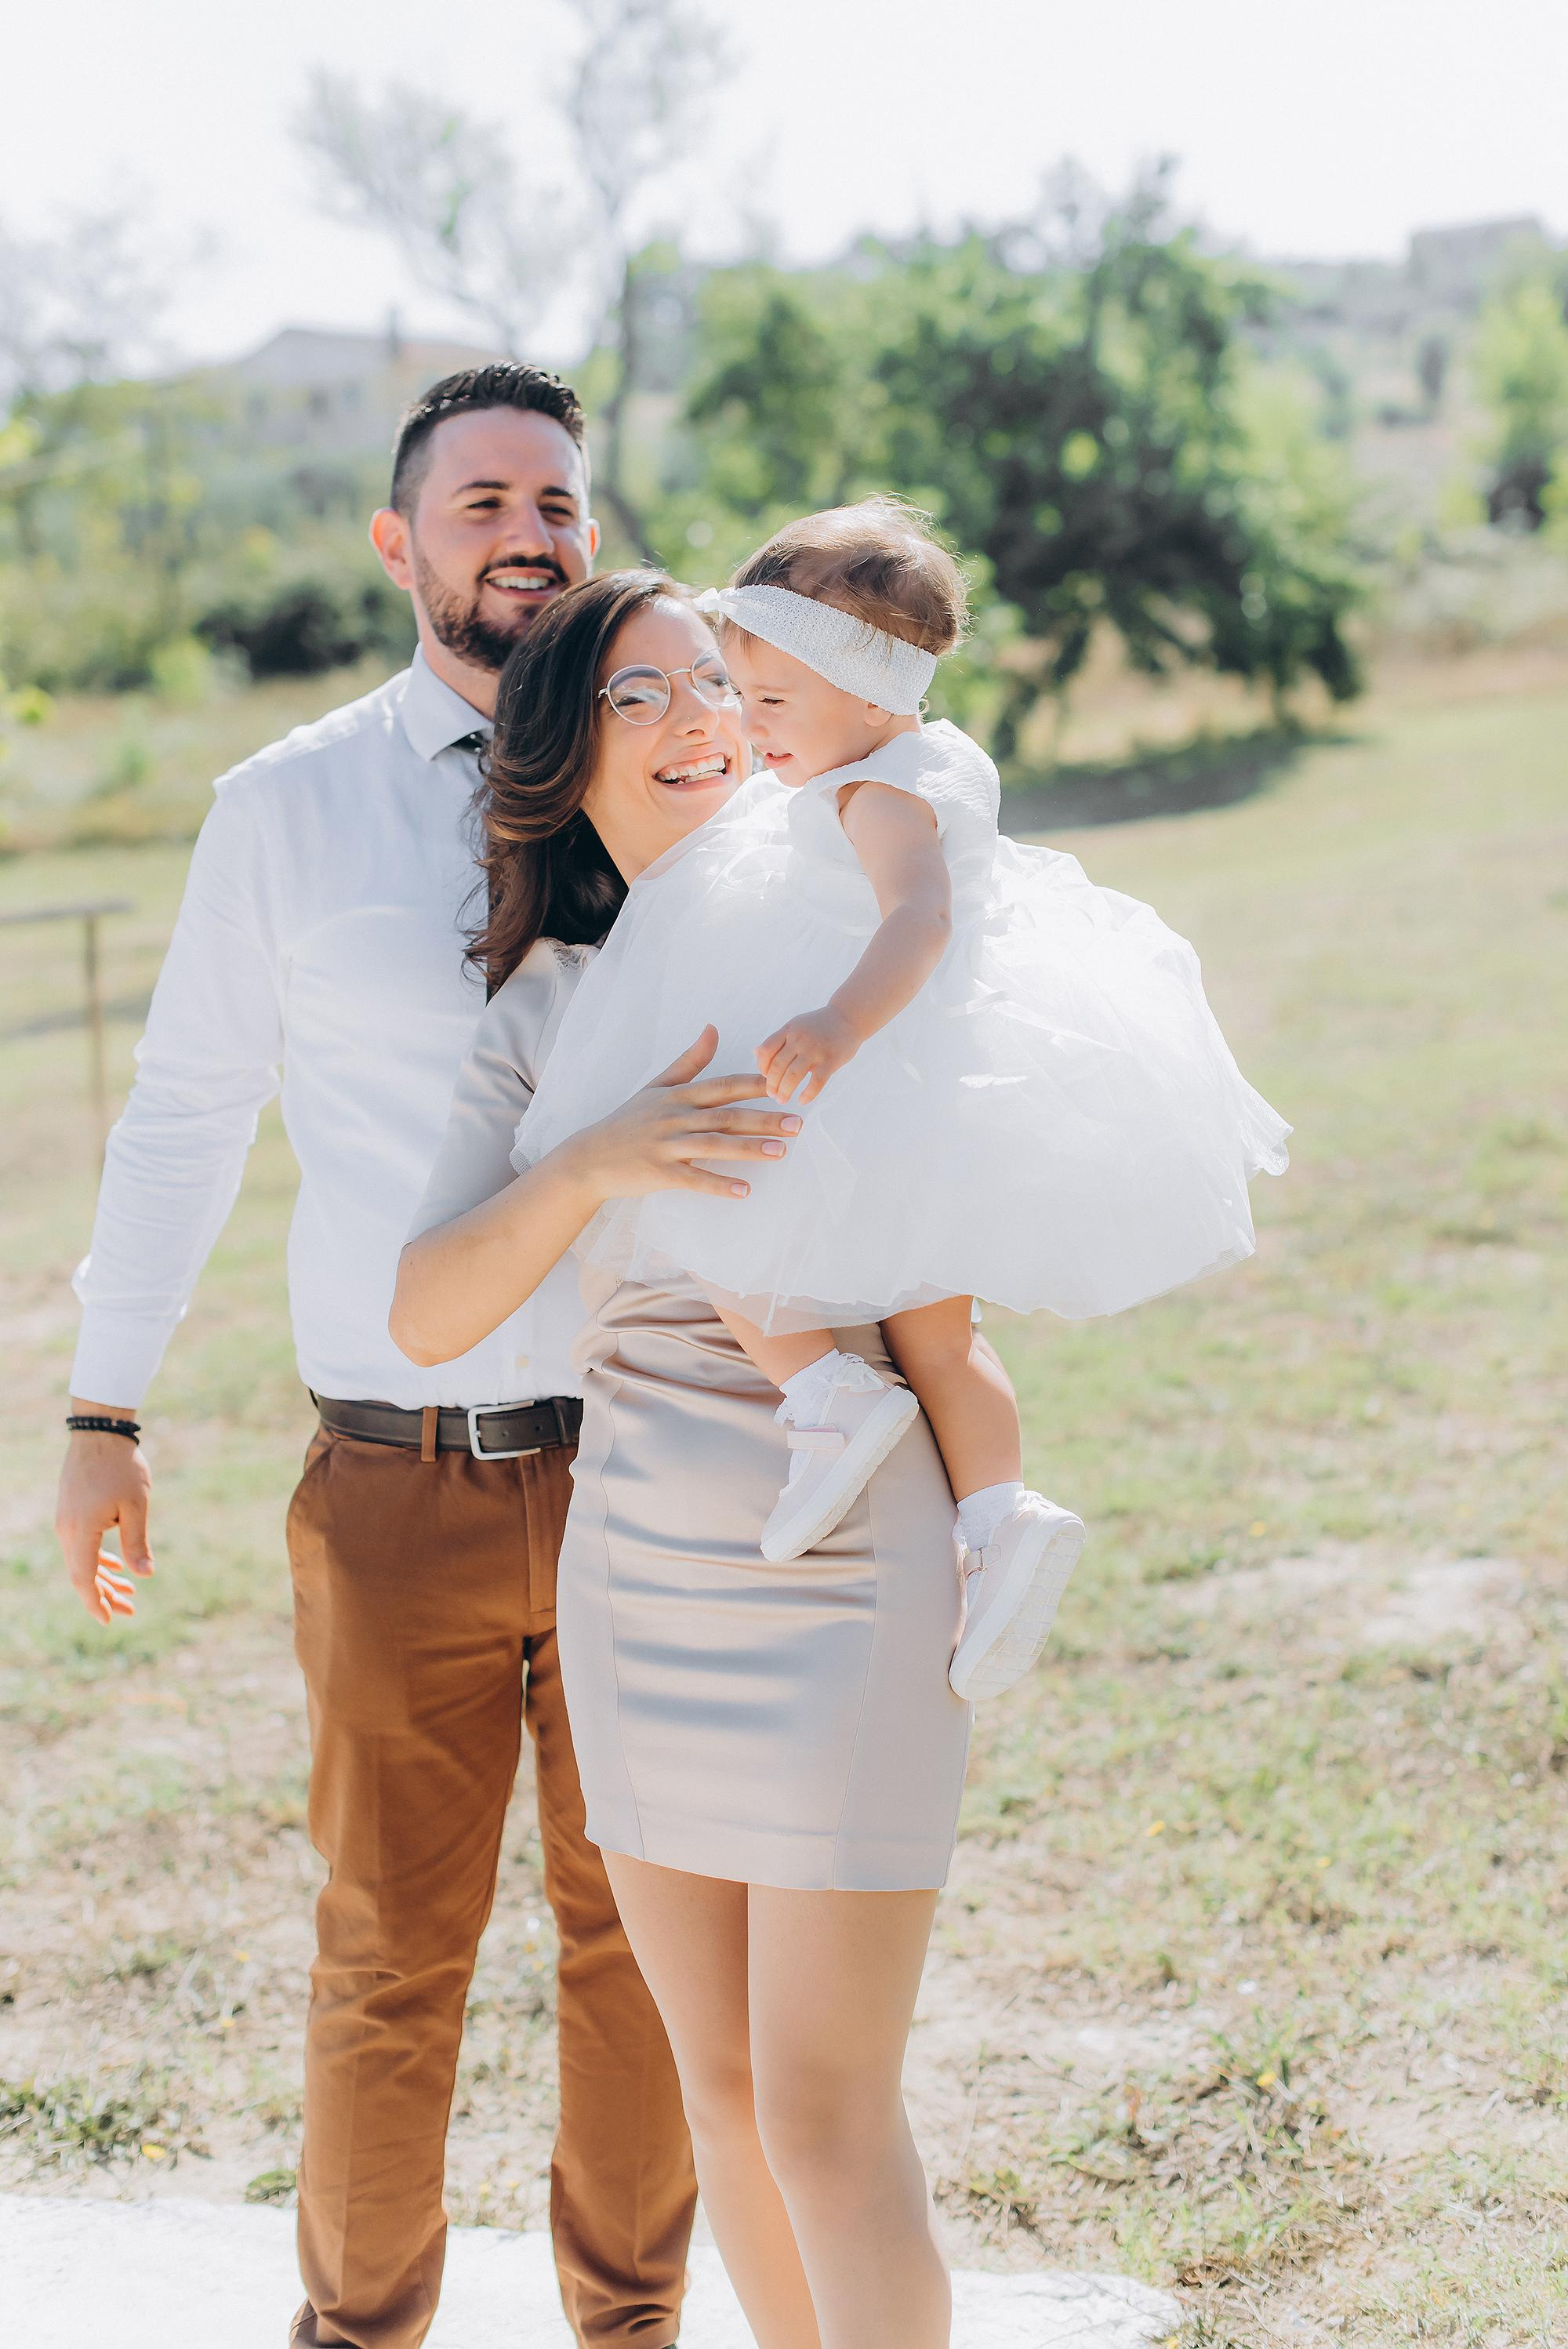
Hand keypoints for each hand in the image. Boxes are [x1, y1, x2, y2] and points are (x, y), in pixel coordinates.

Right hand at [55, 1409, 154, 1625]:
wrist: (99, 1433)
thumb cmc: (121, 1467)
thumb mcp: (136, 1506)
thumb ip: (137, 1542)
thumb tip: (146, 1575)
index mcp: (80, 1531)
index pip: (83, 1578)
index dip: (96, 1603)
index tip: (110, 1621)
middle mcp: (66, 1530)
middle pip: (81, 1574)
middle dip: (105, 1595)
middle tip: (131, 1611)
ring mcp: (66, 1521)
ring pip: (81, 1560)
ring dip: (103, 1578)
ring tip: (129, 1593)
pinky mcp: (71, 1513)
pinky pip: (81, 1545)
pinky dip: (98, 1559)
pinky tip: (117, 1566)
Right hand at [569, 1027, 801, 1204]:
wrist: (590, 1157)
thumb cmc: (628, 1121)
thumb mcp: (657, 1086)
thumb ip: (689, 1061)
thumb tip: (714, 1028)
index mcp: (678, 1096)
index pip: (722, 1087)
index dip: (754, 1085)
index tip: (785, 1085)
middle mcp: (674, 1117)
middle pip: (726, 1116)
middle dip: (764, 1119)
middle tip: (798, 1124)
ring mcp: (666, 1145)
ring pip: (714, 1146)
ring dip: (749, 1149)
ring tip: (780, 1153)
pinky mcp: (659, 1173)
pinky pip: (694, 1179)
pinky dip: (719, 1185)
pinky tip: (744, 1191)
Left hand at [756, 1006, 860, 1103]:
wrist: (848, 1017)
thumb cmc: (819, 1026)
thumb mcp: (795, 1026)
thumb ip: (777, 1040)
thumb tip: (755, 1052)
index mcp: (789, 1030)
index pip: (766, 1051)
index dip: (762, 1067)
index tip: (765, 1077)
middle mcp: (799, 1038)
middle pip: (777, 1066)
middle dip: (772, 1084)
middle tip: (772, 1095)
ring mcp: (815, 1049)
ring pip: (793, 1075)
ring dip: (785, 1091)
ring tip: (782, 1100)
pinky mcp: (831, 1060)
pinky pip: (816, 1081)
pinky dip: (808, 1094)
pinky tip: (803, 1100)